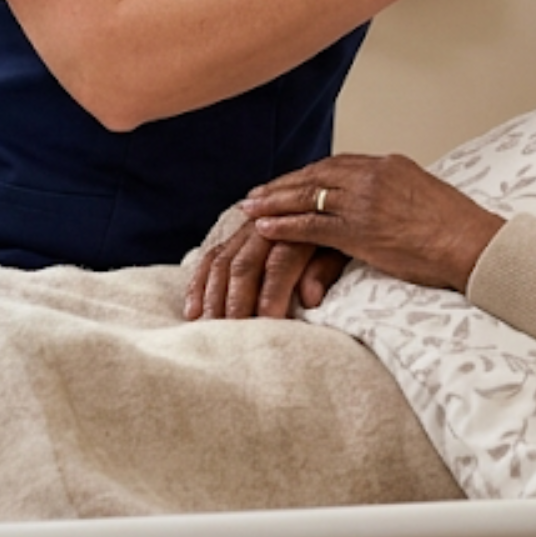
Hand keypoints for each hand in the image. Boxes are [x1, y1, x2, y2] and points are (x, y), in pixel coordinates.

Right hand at [184, 214, 348, 319]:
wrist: (327, 199)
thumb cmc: (339, 233)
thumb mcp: (342, 247)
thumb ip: (325, 269)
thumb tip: (310, 299)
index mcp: (299, 228)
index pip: (281, 262)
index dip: (273, 295)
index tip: (268, 325)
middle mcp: (267, 225)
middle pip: (244, 265)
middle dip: (236, 303)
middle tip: (233, 337)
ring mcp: (246, 229)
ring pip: (222, 262)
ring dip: (213, 298)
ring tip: (210, 331)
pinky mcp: (234, 236)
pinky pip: (210, 258)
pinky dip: (199, 284)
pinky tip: (192, 312)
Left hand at [239, 154, 503, 295]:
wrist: (474, 244)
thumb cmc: (458, 229)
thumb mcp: (425, 197)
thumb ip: (398, 194)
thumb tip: (386, 203)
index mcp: (389, 165)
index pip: (337, 165)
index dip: (308, 175)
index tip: (287, 182)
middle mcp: (373, 176)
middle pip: (316, 175)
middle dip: (283, 184)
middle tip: (256, 193)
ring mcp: (365, 201)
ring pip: (308, 196)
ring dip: (275, 202)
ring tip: (249, 209)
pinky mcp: (360, 230)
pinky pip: (312, 225)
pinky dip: (285, 226)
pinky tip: (265, 229)